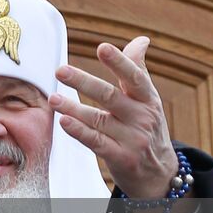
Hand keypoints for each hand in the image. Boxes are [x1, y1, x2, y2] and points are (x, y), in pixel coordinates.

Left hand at [50, 37, 177, 199]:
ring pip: (98, 120)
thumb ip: (138, 69)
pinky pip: (97, 142)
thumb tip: (141, 40)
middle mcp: (142, 117)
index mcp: (148, 98)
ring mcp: (133, 139)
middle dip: (84, 82)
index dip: (119, 62)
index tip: (102, 47)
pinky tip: (64, 121)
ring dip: (73, 108)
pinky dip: (79, 131)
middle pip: (110, 96)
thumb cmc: (148, 127)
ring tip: (53, 98)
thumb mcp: (148, 99)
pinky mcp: (122, 158)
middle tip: (61, 70)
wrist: (160, 172)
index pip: (134, 76)